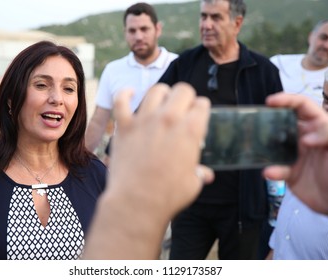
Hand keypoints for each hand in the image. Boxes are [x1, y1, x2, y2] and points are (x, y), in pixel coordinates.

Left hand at [109, 82, 213, 217]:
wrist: (136, 202)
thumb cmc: (167, 196)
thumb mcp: (192, 184)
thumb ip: (200, 173)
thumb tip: (206, 174)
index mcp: (191, 130)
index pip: (202, 104)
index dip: (201, 109)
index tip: (197, 115)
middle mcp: (169, 119)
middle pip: (183, 90)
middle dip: (186, 97)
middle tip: (183, 107)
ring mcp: (145, 120)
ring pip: (156, 90)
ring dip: (162, 94)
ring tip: (162, 101)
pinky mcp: (124, 126)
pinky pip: (121, 100)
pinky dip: (125, 93)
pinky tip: (131, 93)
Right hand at [264, 93, 327, 226]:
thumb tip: (305, 137)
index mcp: (319, 127)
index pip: (302, 107)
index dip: (287, 100)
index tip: (270, 101)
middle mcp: (304, 137)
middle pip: (283, 122)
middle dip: (270, 119)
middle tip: (257, 120)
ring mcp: (295, 155)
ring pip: (274, 144)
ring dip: (266, 145)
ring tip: (256, 145)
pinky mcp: (289, 172)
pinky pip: (276, 168)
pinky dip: (271, 170)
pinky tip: (270, 172)